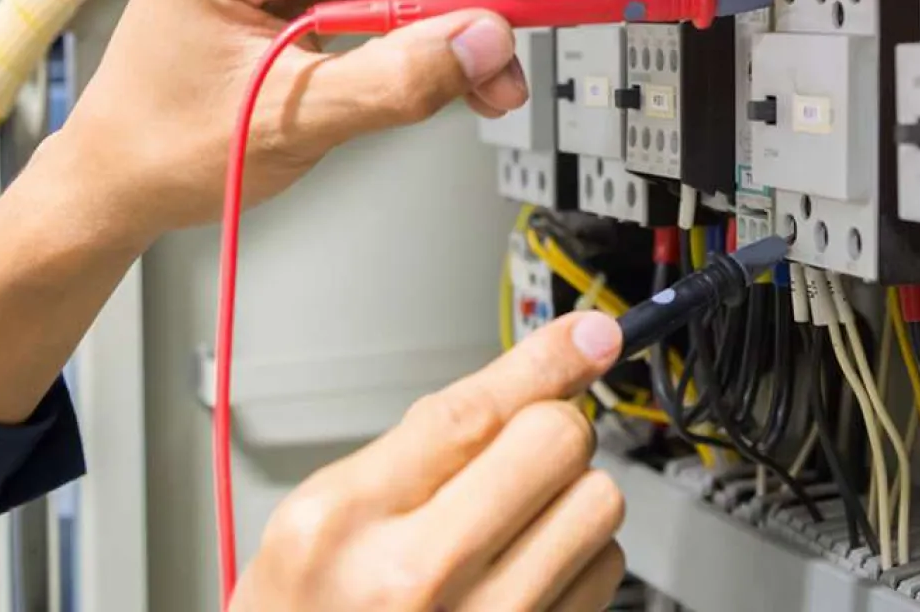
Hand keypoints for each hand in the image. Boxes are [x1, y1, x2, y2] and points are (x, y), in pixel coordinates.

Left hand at [54, 0, 571, 240]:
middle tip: (512, 67)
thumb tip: (483, 42)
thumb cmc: (170, 150)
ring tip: (480, 79)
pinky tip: (435, 57)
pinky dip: (412, 19)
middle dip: (466, 6)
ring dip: (444, 17)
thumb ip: (395, 81)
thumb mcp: (293, 124)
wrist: (117, 176)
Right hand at [231, 312, 627, 611]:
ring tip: (515, 521)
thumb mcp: (321, 510)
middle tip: (518, 454)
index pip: (473, 411)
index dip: (545, 360)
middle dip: (549, 430)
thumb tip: (538, 370)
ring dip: (571, 497)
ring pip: (597, 503)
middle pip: (556, 443)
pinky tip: (529, 568)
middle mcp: (417, 578)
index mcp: (346, 520)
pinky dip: (580, 556)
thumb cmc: (312, 609)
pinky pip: (606, 569)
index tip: (591, 335)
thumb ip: (423, 438)